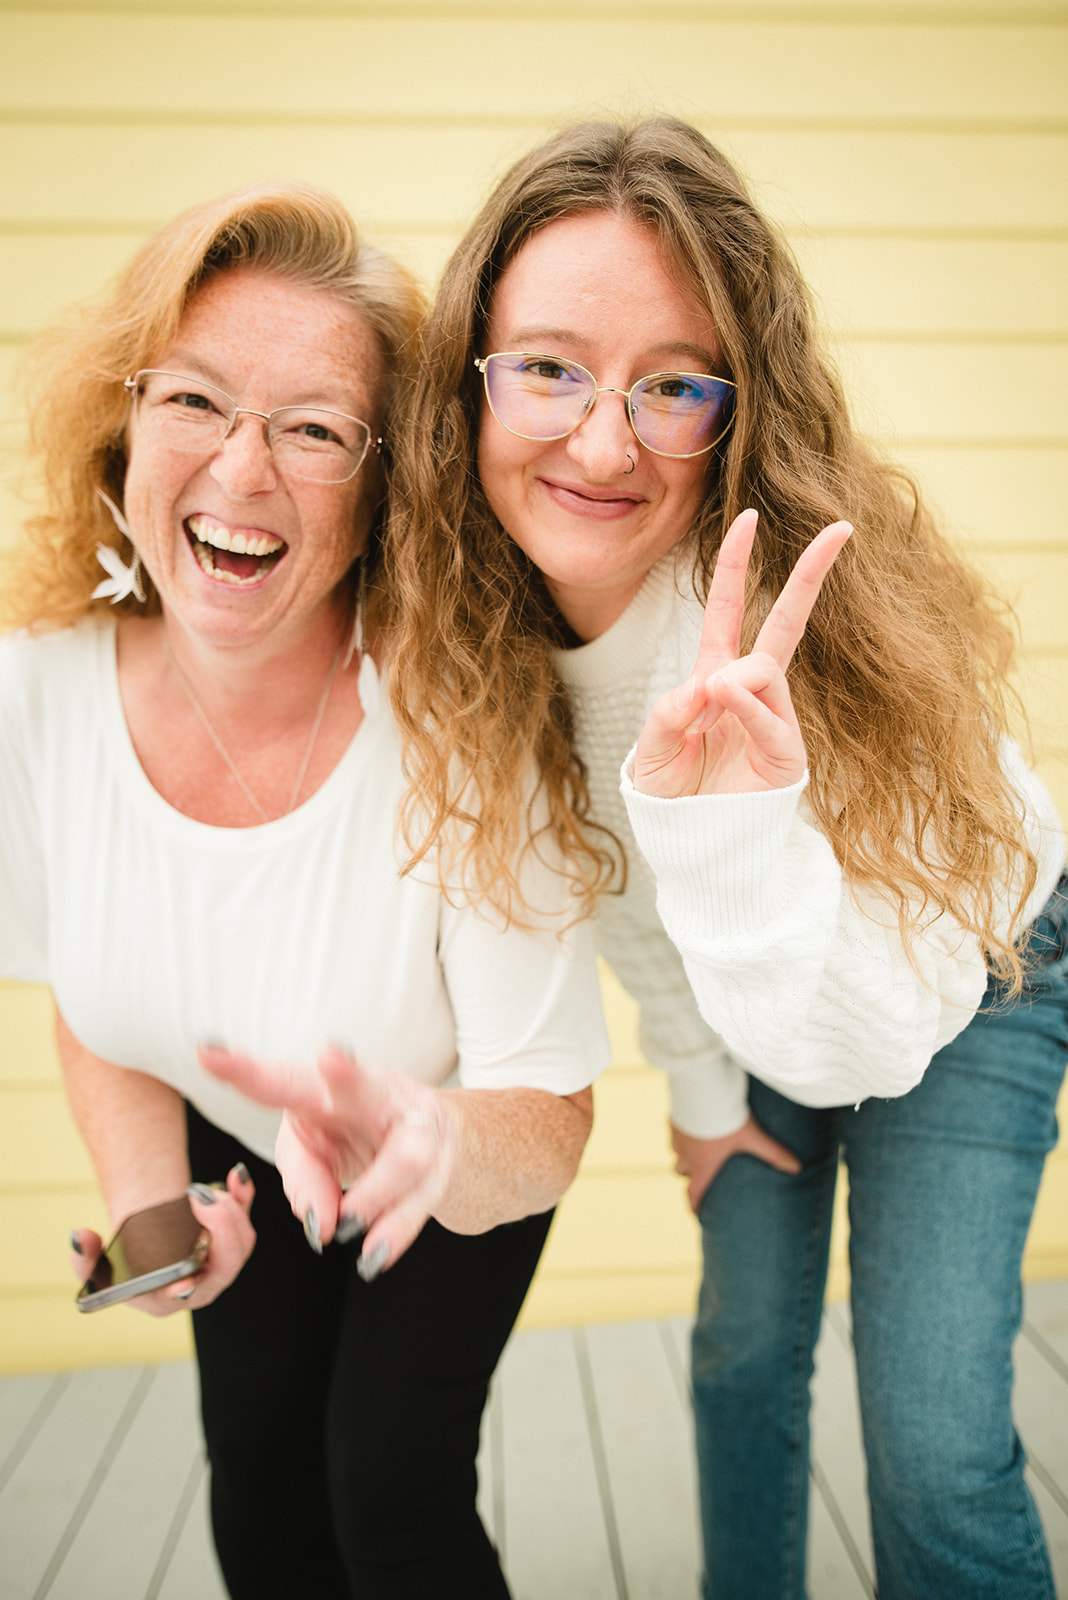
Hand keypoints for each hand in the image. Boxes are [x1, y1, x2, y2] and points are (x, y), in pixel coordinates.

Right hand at [68, 1163, 256, 1314]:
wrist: (143, 1239)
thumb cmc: (122, 1260)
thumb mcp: (96, 1264)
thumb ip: (84, 1258)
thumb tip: (81, 1238)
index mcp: (169, 1297)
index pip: (187, 1296)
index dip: (186, 1289)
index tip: (184, 1279)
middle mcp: (202, 1283)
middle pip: (226, 1263)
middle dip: (219, 1229)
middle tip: (199, 1199)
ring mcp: (222, 1260)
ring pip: (241, 1240)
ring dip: (228, 1210)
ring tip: (200, 1191)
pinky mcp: (233, 1235)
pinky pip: (246, 1217)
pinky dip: (244, 1195)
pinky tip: (237, 1175)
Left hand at [199, 1043, 457, 1279]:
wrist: (436, 1136)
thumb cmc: (353, 1134)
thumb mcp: (313, 1150)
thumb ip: (303, 1181)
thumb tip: (322, 1227)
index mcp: (327, 1088)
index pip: (285, 1081)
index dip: (248, 1070)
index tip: (207, 1053)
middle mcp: (376, 1094)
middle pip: (361, 1083)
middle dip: (345, 1073)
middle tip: (330, 1059)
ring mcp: (418, 1124)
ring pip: (405, 1155)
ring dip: (374, 1194)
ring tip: (347, 1229)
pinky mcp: (445, 1161)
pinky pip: (422, 1199)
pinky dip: (395, 1231)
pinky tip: (375, 1256)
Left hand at [634, 509, 850, 797]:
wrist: (690, 847)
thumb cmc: (671, 796)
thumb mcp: (652, 749)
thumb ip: (669, 713)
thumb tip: (707, 685)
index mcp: (714, 677)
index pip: (729, 610)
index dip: (736, 564)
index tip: (750, 517)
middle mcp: (750, 691)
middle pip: (786, 621)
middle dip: (811, 574)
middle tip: (841, 527)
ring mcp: (774, 719)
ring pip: (764, 669)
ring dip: (734, 679)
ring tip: (710, 706)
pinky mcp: (786, 754)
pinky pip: (769, 715)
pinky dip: (746, 706)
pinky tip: (725, 704)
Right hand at [671, 1116, 800, 1212]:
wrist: (702, 1089)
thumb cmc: (725, 1118)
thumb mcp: (752, 1136)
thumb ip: (773, 1153)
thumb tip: (796, 1168)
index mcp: (702, 1164)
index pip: (694, 1192)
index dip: (695, 1204)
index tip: (696, 1212)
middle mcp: (685, 1153)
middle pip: (680, 1171)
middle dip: (688, 1175)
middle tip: (698, 1174)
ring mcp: (677, 1135)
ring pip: (675, 1151)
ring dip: (684, 1152)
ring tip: (695, 1147)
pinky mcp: (673, 1118)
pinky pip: (674, 1130)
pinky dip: (682, 1131)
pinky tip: (692, 1122)